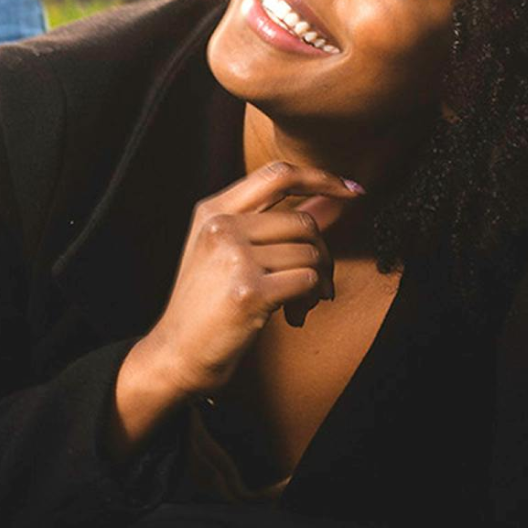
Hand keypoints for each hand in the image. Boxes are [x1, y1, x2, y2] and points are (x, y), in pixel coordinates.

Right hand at [145, 162, 357, 400]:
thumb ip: (275, 223)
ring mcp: (234, 257)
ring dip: (318, 282)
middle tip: (316, 283)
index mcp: (214, 210)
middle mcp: (222, 226)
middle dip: (321, 253)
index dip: (320, 177)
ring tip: (300, 303)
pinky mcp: (249, 291)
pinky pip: (307, 280)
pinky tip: (294, 314)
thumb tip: (331, 200)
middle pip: (303, 221)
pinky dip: (311, 298)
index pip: (278, 175)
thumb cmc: (207, 303)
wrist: (176, 352)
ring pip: (310, 252)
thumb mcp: (229, 250)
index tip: (351, 190)